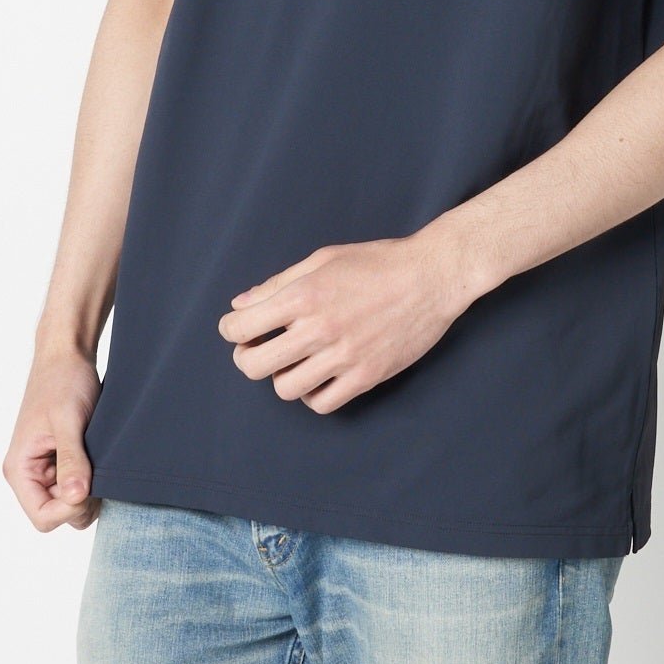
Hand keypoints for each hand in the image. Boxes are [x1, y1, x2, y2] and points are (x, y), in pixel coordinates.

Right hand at [3, 348, 102, 531]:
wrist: (67, 354)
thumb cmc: (63, 380)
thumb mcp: (68, 420)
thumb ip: (71, 460)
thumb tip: (75, 497)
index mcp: (19, 468)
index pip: (43, 517)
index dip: (70, 509)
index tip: (90, 485)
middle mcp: (28, 474)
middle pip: (58, 515)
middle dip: (81, 500)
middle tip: (98, 469)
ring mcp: (44, 469)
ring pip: (70, 503)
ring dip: (88, 488)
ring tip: (96, 458)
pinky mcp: (59, 461)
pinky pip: (76, 486)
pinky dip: (90, 478)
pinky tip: (96, 455)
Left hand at [216, 232, 473, 412]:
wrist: (431, 277)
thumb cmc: (378, 262)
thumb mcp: (323, 259)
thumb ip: (279, 283)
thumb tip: (241, 304)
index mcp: (304, 295)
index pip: (241, 327)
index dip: (231, 330)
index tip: (238, 329)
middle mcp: (319, 329)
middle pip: (254, 365)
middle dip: (246, 357)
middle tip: (256, 349)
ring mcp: (343, 357)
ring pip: (285, 389)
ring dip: (281, 376)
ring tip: (292, 362)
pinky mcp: (366, 376)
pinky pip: (321, 403)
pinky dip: (311, 394)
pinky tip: (317, 376)